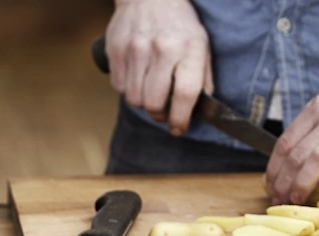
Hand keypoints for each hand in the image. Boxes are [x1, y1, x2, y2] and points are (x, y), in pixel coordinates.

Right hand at [105, 0, 213, 135]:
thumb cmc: (179, 24)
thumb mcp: (201, 45)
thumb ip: (202, 78)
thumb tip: (200, 110)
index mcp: (188, 48)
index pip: (185, 94)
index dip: (181, 118)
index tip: (179, 128)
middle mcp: (161, 50)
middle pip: (154, 103)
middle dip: (159, 115)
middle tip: (163, 113)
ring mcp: (135, 50)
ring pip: (134, 99)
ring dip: (142, 103)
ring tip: (150, 93)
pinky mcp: (116, 50)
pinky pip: (118, 87)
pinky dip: (128, 90)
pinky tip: (136, 78)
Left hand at [264, 64, 318, 204]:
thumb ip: (318, 128)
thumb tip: (300, 161)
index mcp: (317, 109)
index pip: (284, 144)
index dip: (273, 170)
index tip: (270, 187)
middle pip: (296, 156)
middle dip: (283, 183)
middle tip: (279, 202)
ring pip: (317, 159)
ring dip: (303, 184)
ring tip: (299, 200)